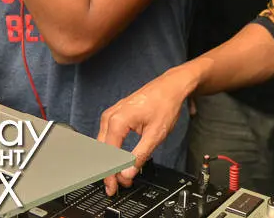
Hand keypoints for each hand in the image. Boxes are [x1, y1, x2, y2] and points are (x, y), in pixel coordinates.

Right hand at [97, 67, 194, 194]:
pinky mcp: (115, 114)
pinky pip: (108, 136)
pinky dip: (112, 150)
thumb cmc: (165, 103)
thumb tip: (128, 172)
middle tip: (117, 186)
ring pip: (103, 144)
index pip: (108, 155)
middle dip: (109, 170)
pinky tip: (119, 159)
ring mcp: (111, 114)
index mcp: (117, 121)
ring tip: (120, 176)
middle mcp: (110, 116)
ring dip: (110, 161)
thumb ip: (140, 154)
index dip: (111, 174)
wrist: (171, 86)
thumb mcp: (156, 133)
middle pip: (102, 151)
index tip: (114, 187)